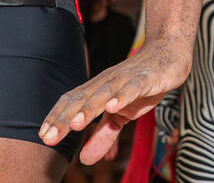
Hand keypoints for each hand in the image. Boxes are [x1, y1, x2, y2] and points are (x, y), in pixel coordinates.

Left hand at [39, 39, 191, 164]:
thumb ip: (104, 135)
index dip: (58, 118)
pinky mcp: (147, 78)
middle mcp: (108, 82)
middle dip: (65, 118)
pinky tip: (113, 107)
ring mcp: (127, 78)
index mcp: (98, 89)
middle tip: (49, 138)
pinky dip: (123, 97)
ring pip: (105, 93)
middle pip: (83, 99)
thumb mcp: (122, 114)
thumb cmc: (142, 83)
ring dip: (89, 108)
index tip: (43, 137)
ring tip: (76, 124)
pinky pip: (133, 87)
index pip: (72, 102)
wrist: (169, 53)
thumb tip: (84, 159)